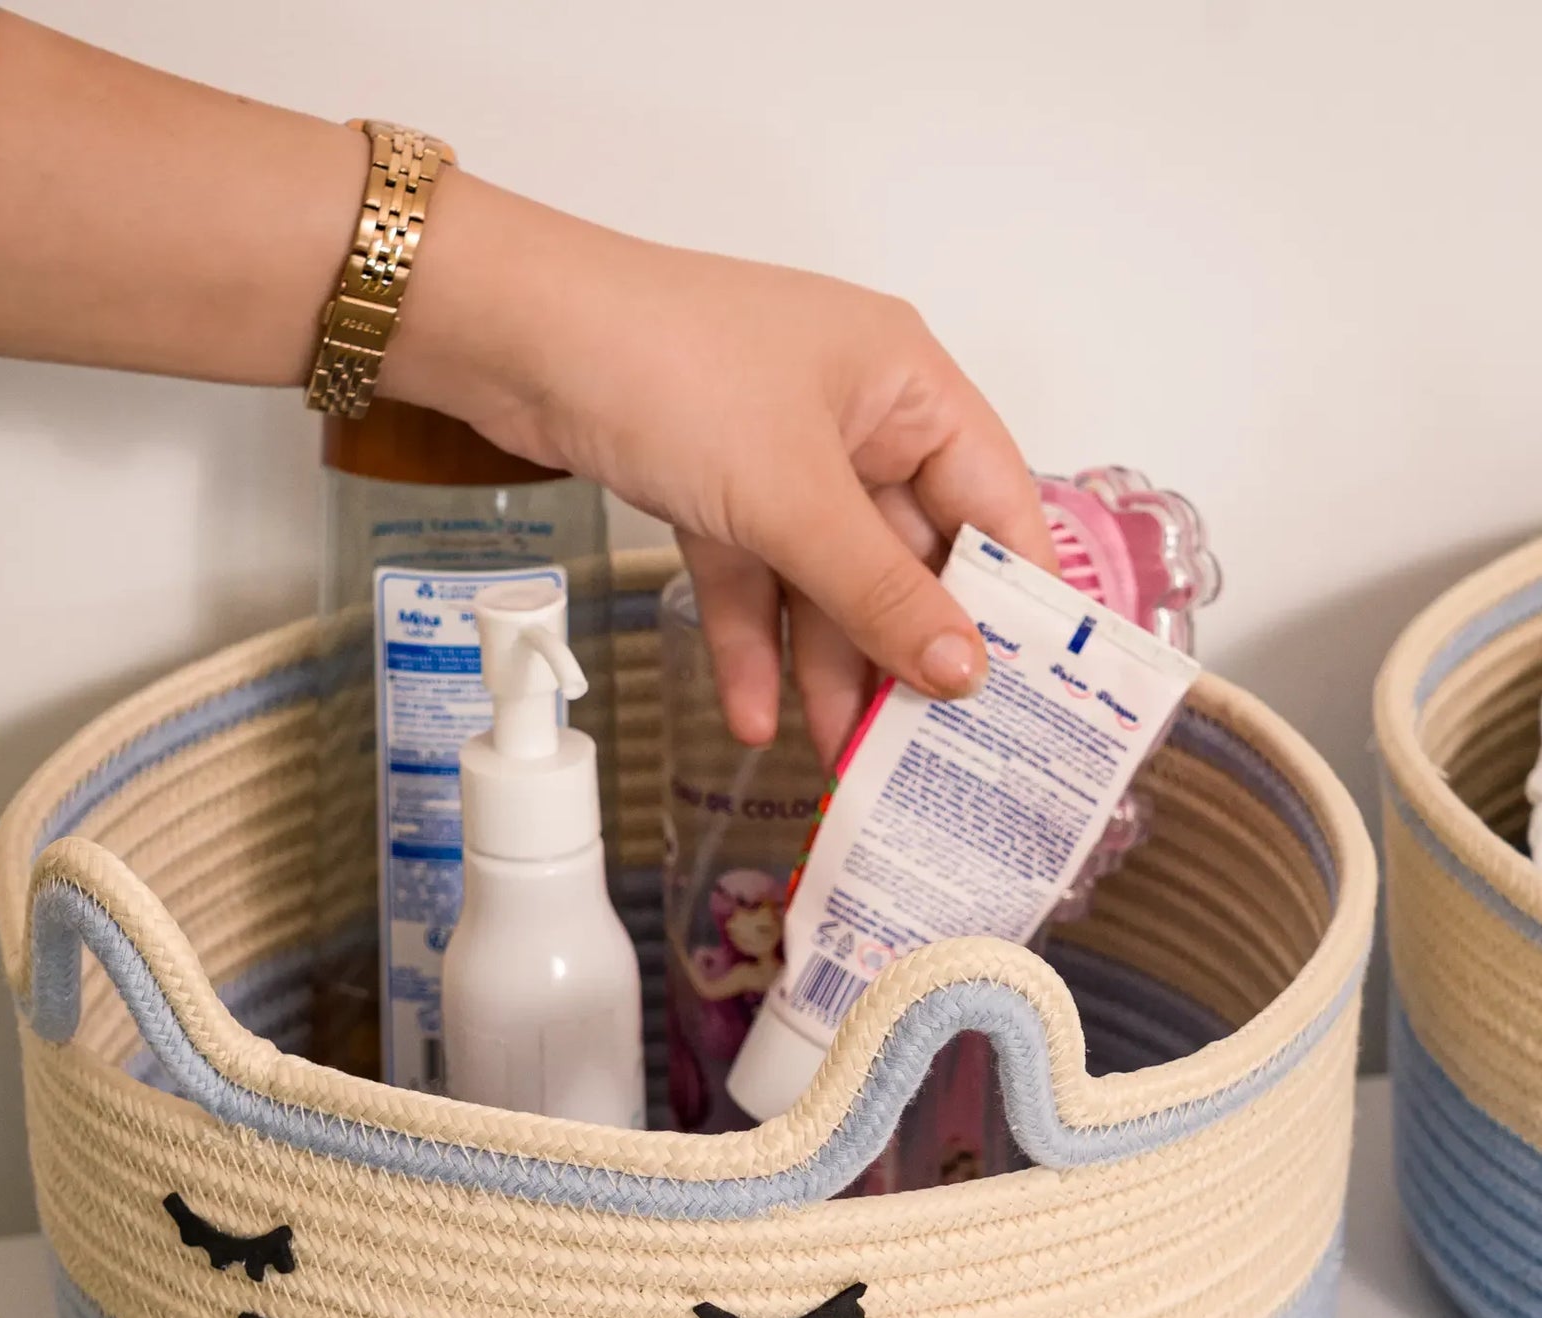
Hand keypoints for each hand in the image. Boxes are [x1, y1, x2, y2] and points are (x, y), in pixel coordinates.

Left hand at [391, 177, 1054, 758]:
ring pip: (825, 576)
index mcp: (905, 384)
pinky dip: (752, 641)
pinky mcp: (713, 483)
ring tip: (835, 756)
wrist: (514, 337)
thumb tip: (964, 672)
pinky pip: (753, 575)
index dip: (1012, 596)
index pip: (993, 499)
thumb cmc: (667, 371)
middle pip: (904, 553)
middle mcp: (854, 415)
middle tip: (920, 748)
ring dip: (827, 665)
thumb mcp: (791, 497)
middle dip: (903, 651)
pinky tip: (750, 714)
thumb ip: (878, 591)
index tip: (1027, 691)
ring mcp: (780, 451)